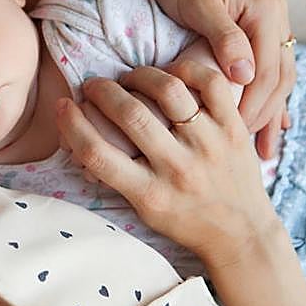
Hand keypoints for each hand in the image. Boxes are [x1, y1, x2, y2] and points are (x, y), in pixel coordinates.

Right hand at [55, 60, 283, 270]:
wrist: (243, 236)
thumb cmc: (185, 222)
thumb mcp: (143, 211)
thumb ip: (115, 176)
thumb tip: (79, 136)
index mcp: (150, 195)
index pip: (97, 154)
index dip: (71, 125)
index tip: (62, 106)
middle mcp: (179, 169)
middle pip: (130, 114)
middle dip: (102, 92)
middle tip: (94, 86)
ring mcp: (210, 145)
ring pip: (169, 90)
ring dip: (140, 76)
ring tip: (130, 78)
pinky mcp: (235, 128)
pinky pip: (211, 84)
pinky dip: (186, 70)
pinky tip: (172, 74)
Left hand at [128, 0, 294, 156]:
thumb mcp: (198, 2)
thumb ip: (223, 36)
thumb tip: (246, 76)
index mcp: (267, 7)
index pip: (270, 71)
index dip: (256, 108)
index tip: (239, 140)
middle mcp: (275, 12)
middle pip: (280, 77)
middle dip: (267, 117)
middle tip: (252, 156)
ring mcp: (267, 19)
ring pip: (278, 75)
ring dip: (271, 112)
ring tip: (261, 151)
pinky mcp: (253, 26)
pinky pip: (268, 68)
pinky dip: (265, 96)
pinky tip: (261, 123)